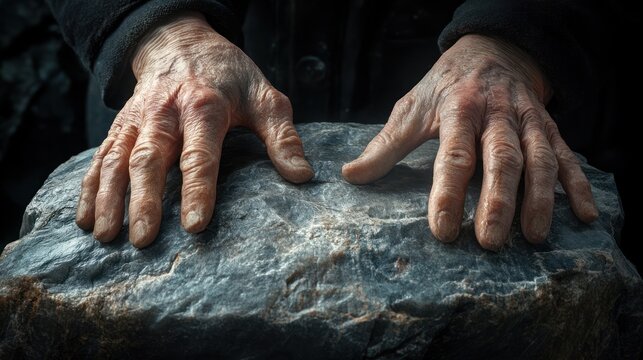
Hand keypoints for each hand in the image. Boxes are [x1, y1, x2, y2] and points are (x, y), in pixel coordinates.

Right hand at [76, 13, 312, 247]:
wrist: (181, 42)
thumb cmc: (229, 76)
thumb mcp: (265, 97)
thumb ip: (283, 137)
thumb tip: (302, 176)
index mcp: (204, 107)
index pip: (200, 155)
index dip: (197, 190)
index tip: (195, 225)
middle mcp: (165, 113)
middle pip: (150, 159)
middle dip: (143, 201)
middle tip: (143, 240)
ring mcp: (138, 120)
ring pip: (118, 159)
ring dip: (109, 198)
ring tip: (105, 236)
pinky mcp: (121, 126)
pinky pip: (100, 156)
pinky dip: (90, 186)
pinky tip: (85, 217)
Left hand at [342, 34, 597, 249]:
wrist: (491, 50)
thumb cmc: (445, 87)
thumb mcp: (411, 108)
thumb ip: (385, 145)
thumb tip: (351, 176)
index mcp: (458, 110)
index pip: (454, 155)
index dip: (448, 193)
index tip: (443, 231)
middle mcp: (497, 114)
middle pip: (501, 159)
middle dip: (498, 202)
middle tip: (490, 243)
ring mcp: (527, 120)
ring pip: (539, 159)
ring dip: (540, 198)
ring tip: (535, 236)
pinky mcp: (549, 127)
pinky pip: (568, 155)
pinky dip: (578, 184)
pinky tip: (584, 215)